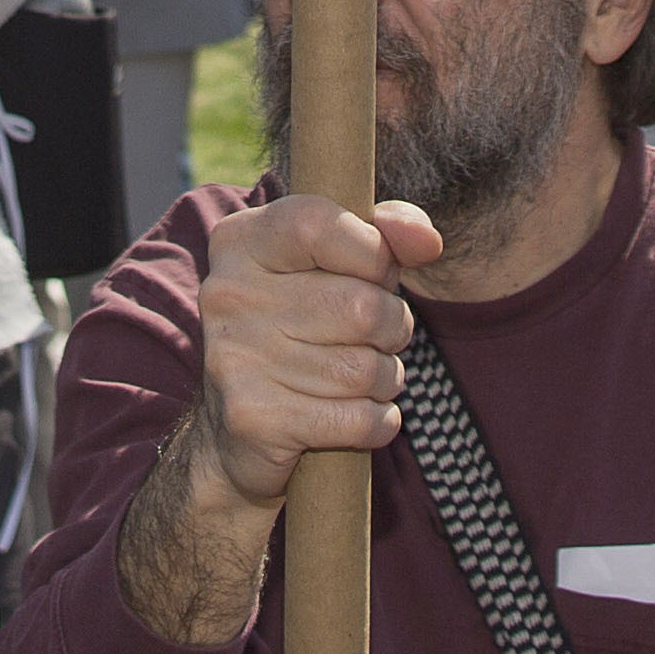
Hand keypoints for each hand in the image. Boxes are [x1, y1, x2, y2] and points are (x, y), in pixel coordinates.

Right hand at [192, 187, 442, 506]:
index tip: (378, 274)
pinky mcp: (253, 419)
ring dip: (385, 379)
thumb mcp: (335, 261)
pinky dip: (378, 422)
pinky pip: (358, 419)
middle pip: (362, 308)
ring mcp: (234, 358)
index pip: (319, 224)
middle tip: (376, 336)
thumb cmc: (303, 324)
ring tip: (362, 377)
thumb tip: (427, 242)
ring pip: (366, 370)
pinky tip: (358, 416)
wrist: (234, 428)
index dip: (373, 253)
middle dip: (393, 327)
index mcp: (240, 242)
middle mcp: (227, 294)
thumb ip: (385, 232)